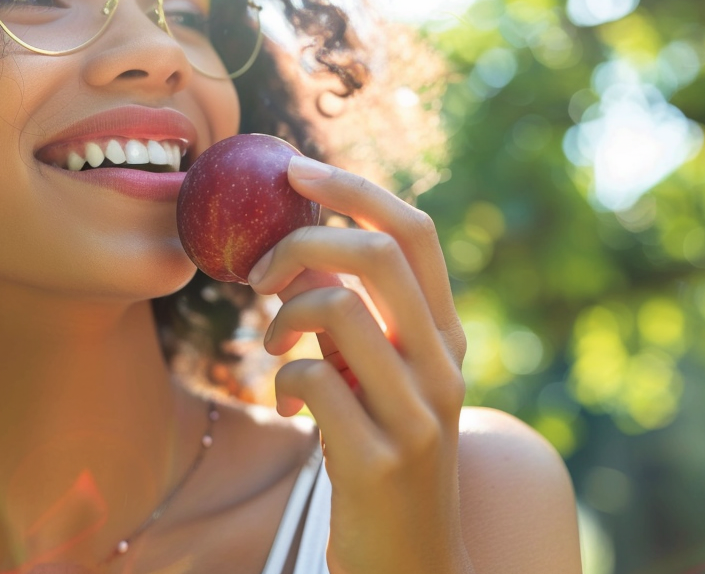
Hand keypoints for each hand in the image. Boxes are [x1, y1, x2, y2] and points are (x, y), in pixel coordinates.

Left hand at [246, 155, 473, 573]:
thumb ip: (360, 318)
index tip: (292, 170)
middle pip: (378, 252)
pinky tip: (289, 407)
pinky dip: (284, 380)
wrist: (413, 566)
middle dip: (302, 241)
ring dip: (283, 316)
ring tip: (271, 346)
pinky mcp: (379, 461)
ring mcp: (418, 415)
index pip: (414, 230)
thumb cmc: (383, 458)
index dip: (353, 187)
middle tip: (257, 270)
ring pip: (337, 307)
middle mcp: (444, 366)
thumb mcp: (387, 380)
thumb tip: (301, 246)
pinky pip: (312, 379)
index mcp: (447, 336)